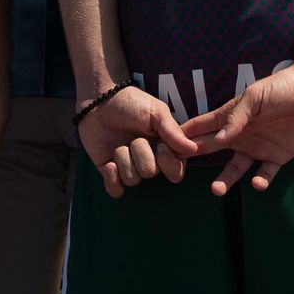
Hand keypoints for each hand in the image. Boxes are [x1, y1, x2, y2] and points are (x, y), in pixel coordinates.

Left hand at [75, 85, 197, 198]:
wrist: (100, 102)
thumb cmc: (132, 103)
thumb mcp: (156, 111)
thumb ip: (172, 131)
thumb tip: (192, 149)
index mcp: (165, 148)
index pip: (176, 172)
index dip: (168, 162)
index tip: (160, 145)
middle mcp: (150, 161)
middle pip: (151, 173)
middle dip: (141, 154)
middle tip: (135, 138)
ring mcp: (130, 168)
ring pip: (132, 180)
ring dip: (124, 159)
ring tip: (120, 144)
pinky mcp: (111, 173)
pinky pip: (116, 191)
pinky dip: (112, 179)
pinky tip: (109, 164)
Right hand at [180, 62, 293, 194]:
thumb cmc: (283, 86)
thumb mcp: (256, 96)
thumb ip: (237, 116)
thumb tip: (219, 138)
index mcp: (232, 116)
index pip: (203, 126)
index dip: (185, 135)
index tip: (163, 146)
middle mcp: (241, 134)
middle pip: (212, 148)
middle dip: (195, 158)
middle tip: (175, 171)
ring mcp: (258, 147)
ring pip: (236, 168)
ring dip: (226, 179)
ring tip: (217, 190)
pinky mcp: (278, 157)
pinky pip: (265, 174)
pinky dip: (260, 181)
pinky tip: (257, 184)